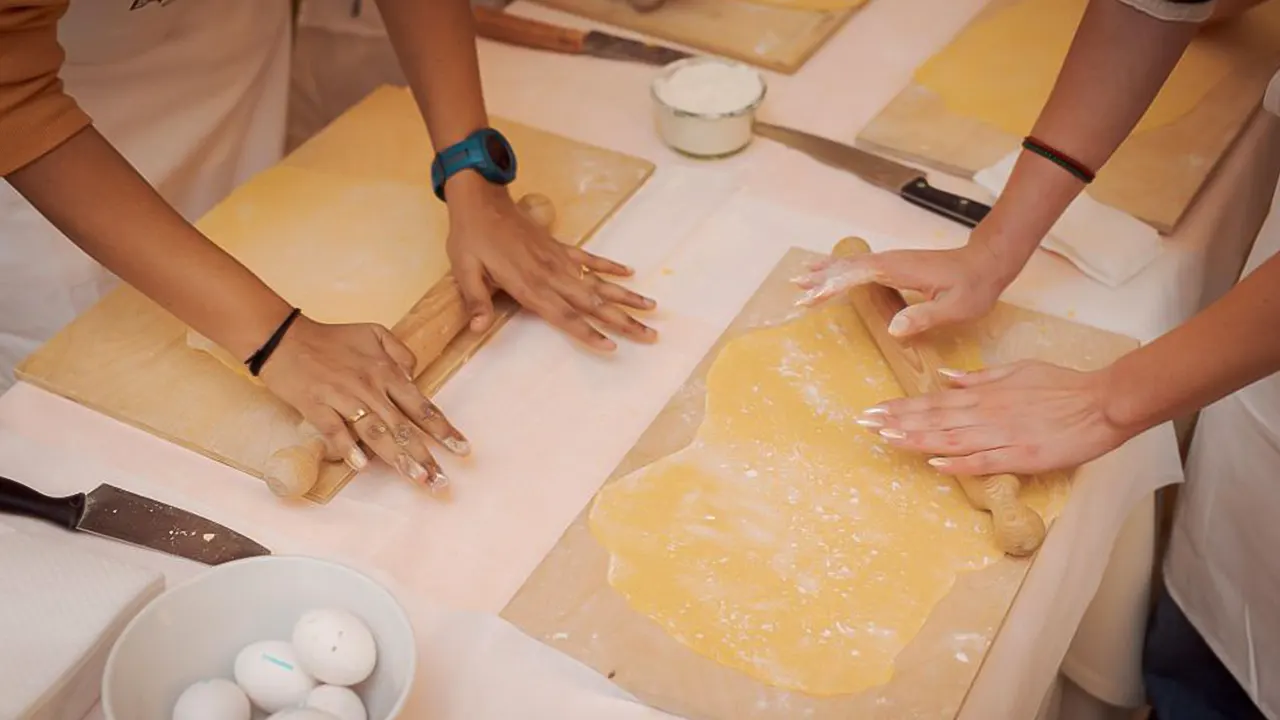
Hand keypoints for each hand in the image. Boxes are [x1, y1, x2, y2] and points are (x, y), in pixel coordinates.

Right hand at [259, 316, 468, 489]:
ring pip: (375, 432)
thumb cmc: (332, 339)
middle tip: (441, 482)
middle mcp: (369, 387)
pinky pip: (334, 430)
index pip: (421, 405)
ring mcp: (342, 397)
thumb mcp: (374, 333)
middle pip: (403, 426)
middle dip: (425, 455)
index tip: (462, 449)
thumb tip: (414, 376)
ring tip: (416, 478)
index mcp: (386, 372)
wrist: (284, 337)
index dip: (442, 429)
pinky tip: (361, 466)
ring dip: (397, 458)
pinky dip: (347, 447)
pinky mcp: (316, 406)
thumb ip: (400, 353)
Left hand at [444, 174, 656, 351]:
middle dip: (622, 321)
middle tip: (650, 335)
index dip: (588, 332)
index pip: (565, 316)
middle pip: (593, 303)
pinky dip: (610, 266)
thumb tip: (476, 329)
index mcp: (528, 285)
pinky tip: (630, 273)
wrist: (480, 198)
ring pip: (599, 283)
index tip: (612, 346)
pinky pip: (590, 258)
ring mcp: (558, 259)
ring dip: (626, 296)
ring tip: (652, 307)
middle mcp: (550, 275)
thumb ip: (476, 300)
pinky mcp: (560, 247)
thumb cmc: (470, 236)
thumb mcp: (464, 270)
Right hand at [794, 243, 1013, 337]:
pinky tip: (831, 272)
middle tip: (796, 292)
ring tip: (802, 280)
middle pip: (848, 267)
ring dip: (826, 272)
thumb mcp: (955, 307)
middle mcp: (891, 261)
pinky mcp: (895, 265)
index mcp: (899, 270)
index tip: (812, 297)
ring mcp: (892, 261)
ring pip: (851, 264)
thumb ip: (924, 317)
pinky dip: (841, 270)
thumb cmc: (974, 286)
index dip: (833, 285)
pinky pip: (860, 265)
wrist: (987, 262)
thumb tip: (894, 328)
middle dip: (821, 279)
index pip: (857, 275)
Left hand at [858, 360, 1131, 475]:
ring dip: (918, 439)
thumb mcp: (1016, 371)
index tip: (874, 411)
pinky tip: (935, 464)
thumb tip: (944, 377)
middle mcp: (988, 413)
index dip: (902, 407)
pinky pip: (985, 460)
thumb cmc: (1062, 386)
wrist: (1102, 402)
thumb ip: (978, 378)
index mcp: (986, 394)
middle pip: (935, 418)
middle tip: (866, 425)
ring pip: (953, 438)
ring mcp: (1004, 435)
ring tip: (888, 440)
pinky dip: (959, 463)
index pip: (934, 401)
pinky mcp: (1023, 456)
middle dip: (898, 422)